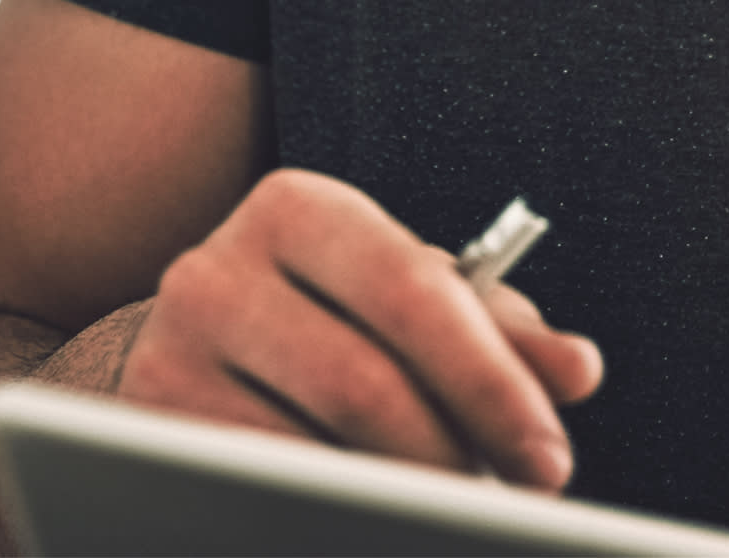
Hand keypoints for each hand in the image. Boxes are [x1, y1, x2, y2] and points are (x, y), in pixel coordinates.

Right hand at [111, 168, 605, 490]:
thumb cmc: (334, 319)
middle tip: (512, 503)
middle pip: (363, 386)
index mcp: (297, 209)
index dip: (491, 382)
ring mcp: (170, 356)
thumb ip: (501, 328)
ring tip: (448, 510)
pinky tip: (373, 519)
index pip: (412, 290)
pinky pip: (266, 492)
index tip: (552, 460)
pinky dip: (335, 513)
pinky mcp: (151, 434)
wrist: (199, 355)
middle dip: (454, 458)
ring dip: (399, 498)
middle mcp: (216, 270)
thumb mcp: (413, 299)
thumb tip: (577, 370)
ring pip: (313, 456)